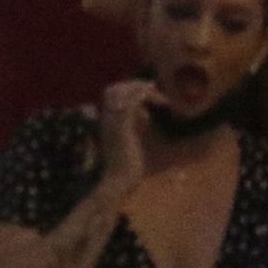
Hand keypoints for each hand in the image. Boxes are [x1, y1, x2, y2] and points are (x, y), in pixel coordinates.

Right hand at [97, 79, 164, 193]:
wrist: (118, 182)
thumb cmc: (126, 168)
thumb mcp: (130, 142)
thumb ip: (134, 127)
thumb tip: (145, 116)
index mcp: (106, 121)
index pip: (111, 94)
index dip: (128, 90)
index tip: (146, 94)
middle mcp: (106, 118)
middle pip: (115, 89)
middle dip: (135, 85)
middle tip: (153, 88)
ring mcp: (113, 121)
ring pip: (124, 92)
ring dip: (143, 89)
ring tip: (158, 94)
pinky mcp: (123, 126)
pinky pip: (133, 102)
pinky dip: (147, 97)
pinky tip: (162, 102)